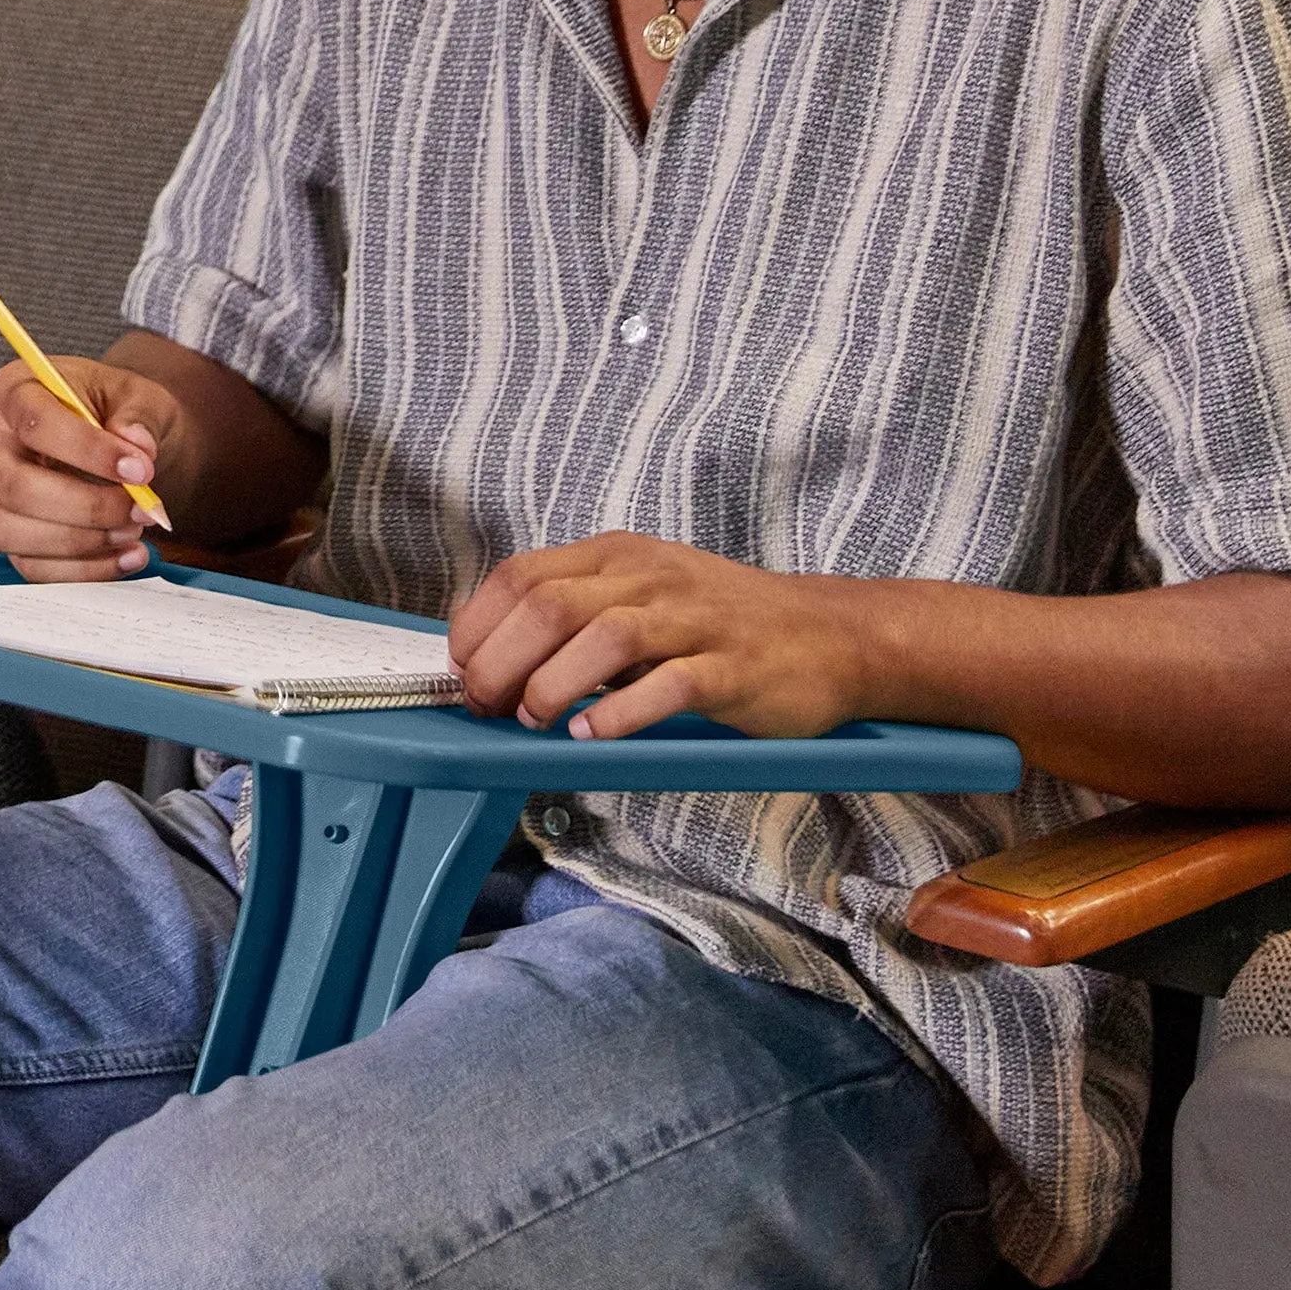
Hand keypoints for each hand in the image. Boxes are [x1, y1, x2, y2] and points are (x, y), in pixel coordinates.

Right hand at [0, 356, 184, 580]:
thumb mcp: (137, 396)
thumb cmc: (116, 412)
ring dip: (81, 542)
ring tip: (133, 531)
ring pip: (11, 532)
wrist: (115, 442)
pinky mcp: (4, 532)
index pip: (35, 424)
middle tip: (140, 510)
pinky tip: (126, 556)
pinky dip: (83, 570)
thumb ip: (139, 416)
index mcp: (15, 391)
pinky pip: (30, 566)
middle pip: (15, 486)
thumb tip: (137, 446)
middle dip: (86, 507)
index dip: (87, 451)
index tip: (141, 470)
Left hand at [448, 532, 886, 740]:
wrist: (830, 635)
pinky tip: (592, 732)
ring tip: (534, 718)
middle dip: (500, 660)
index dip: (478, 625)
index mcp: (615, 557)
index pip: (520, 575)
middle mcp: (648, 578)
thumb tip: (495, 659)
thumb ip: (574, 617)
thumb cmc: (718, 624)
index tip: (460, 668)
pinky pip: (669, 682)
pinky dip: (622, 710)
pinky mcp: (733, 667)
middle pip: (548, 605)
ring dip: (552, 682)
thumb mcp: (639, 597)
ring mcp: (693, 620)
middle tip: (486, 704)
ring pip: (602, 636)